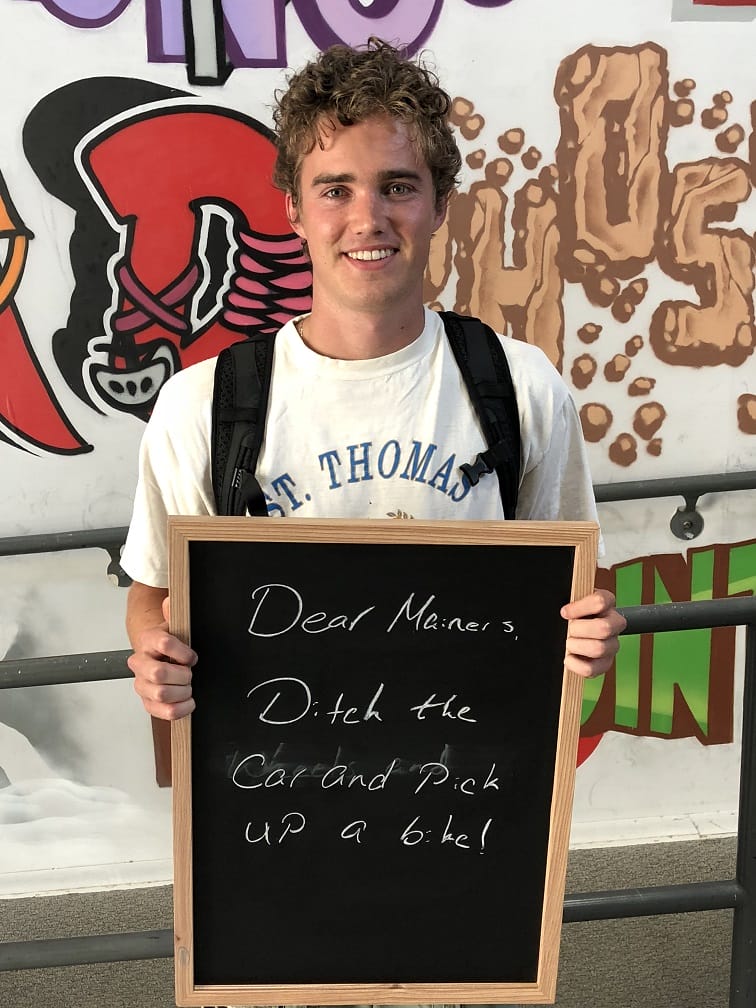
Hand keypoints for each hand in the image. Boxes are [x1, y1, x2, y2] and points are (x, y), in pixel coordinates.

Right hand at [127, 595, 197, 719]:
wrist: (158, 657)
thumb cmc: (170, 644)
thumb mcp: (175, 626)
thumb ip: (174, 613)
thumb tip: (170, 601)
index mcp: (148, 640)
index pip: (164, 643)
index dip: (184, 652)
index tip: (192, 657)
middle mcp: (140, 663)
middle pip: (160, 673)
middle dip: (182, 675)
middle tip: (190, 673)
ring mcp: (142, 685)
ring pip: (162, 693)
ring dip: (182, 691)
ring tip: (188, 686)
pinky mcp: (148, 703)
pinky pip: (164, 711)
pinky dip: (181, 708)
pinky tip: (187, 700)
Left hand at [561, 589, 625, 678]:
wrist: (577, 630)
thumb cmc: (574, 613)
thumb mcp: (573, 601)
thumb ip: (571, 601)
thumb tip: (565, 613)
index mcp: (607, 603)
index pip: (600, 602)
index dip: (579, 608)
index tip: (564, 612)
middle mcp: (615, 623)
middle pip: (604, 628)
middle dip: (579, 630)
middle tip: (569, 630)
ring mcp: (612, 645)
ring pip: (599, 649)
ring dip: (577, 646)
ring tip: (568, 643)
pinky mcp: (604, 663)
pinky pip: (592, 669)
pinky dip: (575, 664)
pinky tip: (568, 658)